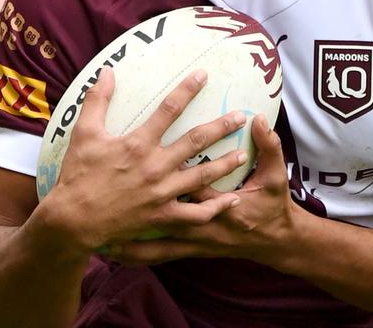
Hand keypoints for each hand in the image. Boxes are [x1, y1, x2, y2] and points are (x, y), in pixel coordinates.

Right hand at [35, 67, 248, 257]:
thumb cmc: (78, 175)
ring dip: (225, 164)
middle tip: (240, 117)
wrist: (74, 220)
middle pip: (196, 141)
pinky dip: (216, 208)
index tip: (204, 75)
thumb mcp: (83, 133)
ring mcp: (162, 193)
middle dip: (221, 127)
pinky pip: (196, 214)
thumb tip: (106, 70)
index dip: (187, 89)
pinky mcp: (163, 216)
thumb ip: (97, 100)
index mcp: (138, 143)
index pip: (169, 109)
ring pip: (203, 176)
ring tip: (243, 155)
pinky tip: (232, 200)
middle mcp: (155, 166)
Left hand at [106, 113, 298, 264]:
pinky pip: (158, 254)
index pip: (187, 183)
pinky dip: (136, 254)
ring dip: (127, 234)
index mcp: (216, 201)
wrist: (276, 244)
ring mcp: (191, 239)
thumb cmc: (273, 207)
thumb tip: (260, 119)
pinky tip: (113, 251)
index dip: (166, 170)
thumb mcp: (276, 176)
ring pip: (153, 237)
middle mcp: (199, 223)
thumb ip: (270, 146)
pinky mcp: (189, 249)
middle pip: (160, 210)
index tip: (136, 152)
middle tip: (105, 185)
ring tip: (96, 228)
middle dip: (135, 198)